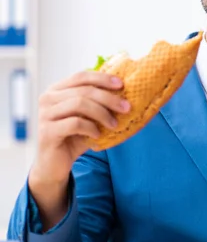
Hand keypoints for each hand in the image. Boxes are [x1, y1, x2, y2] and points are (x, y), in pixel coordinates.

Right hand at [28, 70, 130, 227]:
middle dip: (108, 98)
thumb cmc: (73, 138)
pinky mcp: (47, 131)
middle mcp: (48, 98)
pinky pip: (74, 123)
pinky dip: (90, 128)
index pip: (81, 76)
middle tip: (126, 108)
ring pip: (79, 104)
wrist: (54, 165)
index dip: (102, 79)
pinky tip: (98, 135)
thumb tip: (125, 94)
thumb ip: (98, 104)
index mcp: (56, 90)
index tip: (121, 84)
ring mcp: (45, 114)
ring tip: (114, 125)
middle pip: (83, 90)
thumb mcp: (88, 118)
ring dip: (102, 113)